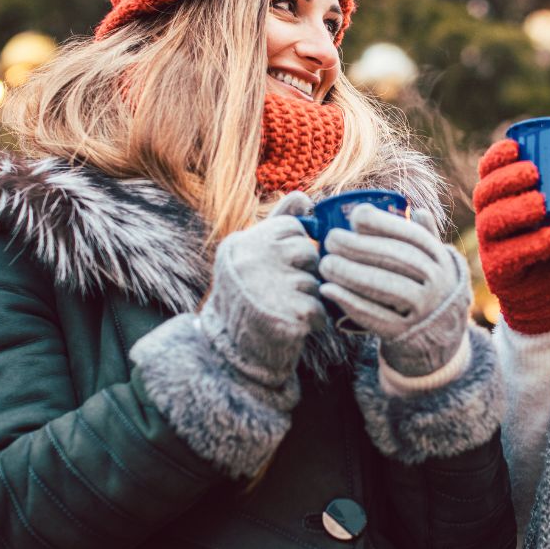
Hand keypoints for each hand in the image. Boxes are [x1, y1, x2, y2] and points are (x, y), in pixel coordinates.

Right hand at [200, 191, 325, 387]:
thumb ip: (278, 222)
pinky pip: (319, 308)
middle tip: (282, 291)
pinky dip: (313, 320)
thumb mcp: (253, 255)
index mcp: (243, 243)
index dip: (294, 248)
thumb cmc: (247, 297)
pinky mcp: (288, 314)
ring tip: (283, 309)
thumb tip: (303, 196)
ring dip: (308, 298)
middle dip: (304, 272)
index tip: (279, 266)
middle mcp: (252, 260)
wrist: (230, 352)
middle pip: (307, 251)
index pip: (292, 226)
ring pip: (315, 281)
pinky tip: (293, 325)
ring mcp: (269, 286)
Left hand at [318, 205, 470, 377]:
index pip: (412, 236)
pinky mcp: (404, 334)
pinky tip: (328, 290)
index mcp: (441, 259)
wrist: (439, 338)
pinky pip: (375, 317)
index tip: (355, 217)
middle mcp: (438, 283)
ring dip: (351, 273)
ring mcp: (424, 310)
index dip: (383, 224)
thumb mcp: (434, 264)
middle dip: (359, 247)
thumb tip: (416, 209)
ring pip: (386, 286)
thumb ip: (425, 237)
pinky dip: (349, 302)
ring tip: (325, 264)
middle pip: (396, 259)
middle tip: (330, 240)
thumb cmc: (426, 289)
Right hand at [472, 139, 549, 334]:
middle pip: (485, 193)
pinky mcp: (500, 272)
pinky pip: (507, 256)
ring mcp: (492, 246)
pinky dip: (530, 245)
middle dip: (506, 179)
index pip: (488, 171)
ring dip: (516, 209)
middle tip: (534, 173)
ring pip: (491, 221)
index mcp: (504, 197)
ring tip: (542, 205)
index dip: (496, 156)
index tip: (516, 147)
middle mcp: (491, 218)